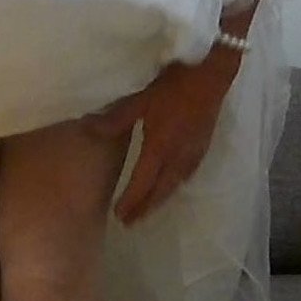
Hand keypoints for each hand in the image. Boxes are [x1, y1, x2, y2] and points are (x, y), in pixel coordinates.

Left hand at [87, 55, 235, 224]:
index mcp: (159, 147)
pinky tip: (170, 187)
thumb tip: (89, 129)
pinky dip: (173, 188)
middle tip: (130, 223)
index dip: (131, 201)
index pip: (142, 183)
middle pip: (159, 191)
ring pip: (173, 187)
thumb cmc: (174, 86)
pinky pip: (184, 177)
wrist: (211, 77)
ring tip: (147, 211)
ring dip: (158, 201)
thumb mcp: (141, 99)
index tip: (119, 215)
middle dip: (144, 209)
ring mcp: (192, 155)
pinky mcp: (202, 149)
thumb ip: (117, 119)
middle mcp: (176, 158)